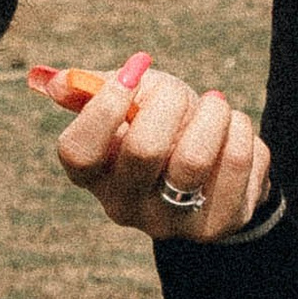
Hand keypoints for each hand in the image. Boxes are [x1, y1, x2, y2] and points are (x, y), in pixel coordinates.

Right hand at [31, 60, 270, 242]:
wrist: (213, 166)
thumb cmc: (162, 123)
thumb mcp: (129, 98)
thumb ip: (93, 87)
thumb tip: (55, 82)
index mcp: (94, 174)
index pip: (78, 153)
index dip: (104, 109)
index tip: (133, 73)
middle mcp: (124, 206)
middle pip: (143, 150)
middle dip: (170, 102)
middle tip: (181, 93)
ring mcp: (170, 223)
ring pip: (193, 159)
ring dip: (213, 115)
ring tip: (216, 107)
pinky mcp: (216, 225)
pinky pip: (239, 165)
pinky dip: (242, 133)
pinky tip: (235, 133)